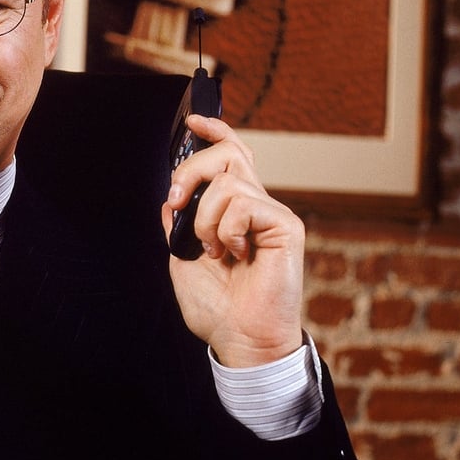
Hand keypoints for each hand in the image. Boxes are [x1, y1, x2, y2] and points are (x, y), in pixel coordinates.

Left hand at [162, 115, 304, 367]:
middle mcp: (256, 206)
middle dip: (191, 169)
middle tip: (177, 202)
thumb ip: (178, 222)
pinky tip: (235, 255)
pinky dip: (226, 229)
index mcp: (233, 209)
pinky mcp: (286, 227)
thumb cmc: (217, 305)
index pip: (231, 156)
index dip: (215, 132)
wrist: (239, 338)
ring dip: (205, 217)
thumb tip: (172, 196)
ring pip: (228, 181)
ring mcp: (272, 214)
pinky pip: (244, 203)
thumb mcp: (182, 255)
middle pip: (228, 154)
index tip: (194, 120)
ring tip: (213, 250)